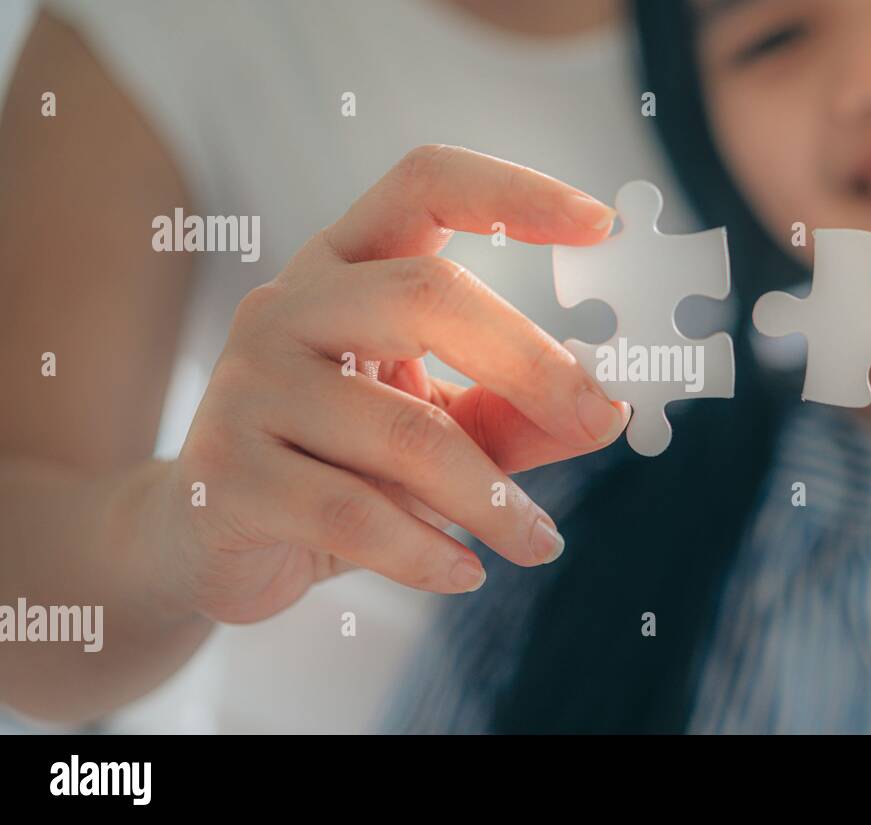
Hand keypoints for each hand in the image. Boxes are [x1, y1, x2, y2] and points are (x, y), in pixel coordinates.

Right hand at [154, 145, 627, 622]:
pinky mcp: (226, 475)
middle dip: (532, 362)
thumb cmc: (337, 463)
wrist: (203, 537)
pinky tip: (466, 572)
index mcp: (344, 269)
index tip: (603, 225)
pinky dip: (428, 551)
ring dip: (493, 498)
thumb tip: (612, 411)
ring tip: (539, 541)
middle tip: (600, 420)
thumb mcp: (433, 424)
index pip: (426, 185)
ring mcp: (248, 385)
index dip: (515, 193)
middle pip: (426, 295)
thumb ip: (515, 411)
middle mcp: (289, 306)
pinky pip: (354, 514)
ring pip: (403, 431)